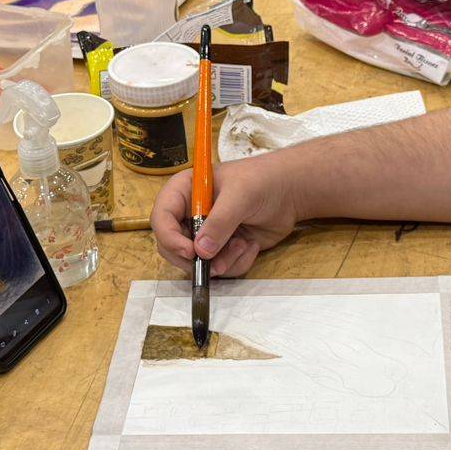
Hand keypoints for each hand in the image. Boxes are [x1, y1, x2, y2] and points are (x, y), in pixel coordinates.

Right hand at [150, 155, 301, 277]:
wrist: (289, 192)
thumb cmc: (262, 181)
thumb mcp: (240, 195)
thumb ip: (220, 222)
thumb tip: (201, 251)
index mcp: (185, 192)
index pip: (161, 218)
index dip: (169, 238)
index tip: (190, 252)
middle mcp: (190, 215)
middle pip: (172, 247)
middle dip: (195, 259)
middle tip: (216, 262)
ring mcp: (206, 235)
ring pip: (198, 264)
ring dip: (223, 261)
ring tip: (244, 243)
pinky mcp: (223, 250)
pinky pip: (221, 268)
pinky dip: (237, 262)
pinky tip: (251, 245)